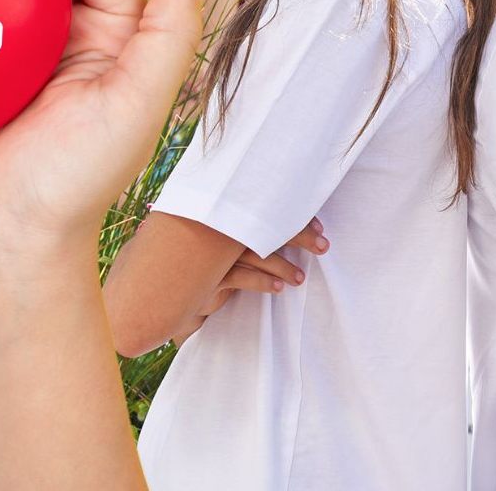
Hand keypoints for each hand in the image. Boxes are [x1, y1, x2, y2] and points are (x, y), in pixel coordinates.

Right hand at [173, 219, 328, 342]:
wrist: (172, 284)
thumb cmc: (209, 259)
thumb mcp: (231, 239)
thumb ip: (252, 224)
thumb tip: (294, 216)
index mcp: (228, 212)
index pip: (266, 206)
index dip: (295, 216)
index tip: (320, 228)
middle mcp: (220, 227)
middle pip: (265, 225)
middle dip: (298, 236)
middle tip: (323, 246)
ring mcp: (211, 252)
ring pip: (254, 254)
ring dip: (282, 266)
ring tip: (300, 279)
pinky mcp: (206, 277)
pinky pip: (239, 277)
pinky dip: (263, 282)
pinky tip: (280, 288)